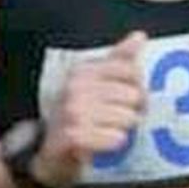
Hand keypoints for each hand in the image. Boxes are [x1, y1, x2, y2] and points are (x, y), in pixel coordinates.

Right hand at [34, 30, 147, 187]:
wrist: (48, 152)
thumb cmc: (76, 116)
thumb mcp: (94, 84)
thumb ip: (118, 60)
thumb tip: (139, 36)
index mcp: (83, 70)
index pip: (131, 70)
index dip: (137, 87)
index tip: (128, 98)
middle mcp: (76, 87)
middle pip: (134, 96)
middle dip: (132, 111)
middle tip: (117, 119)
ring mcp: (73, 111)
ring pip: (128, 118)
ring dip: (122, 129)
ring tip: (106, 130)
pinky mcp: (75, 136)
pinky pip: (117, 138)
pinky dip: (113, 144)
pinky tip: (100, 142)